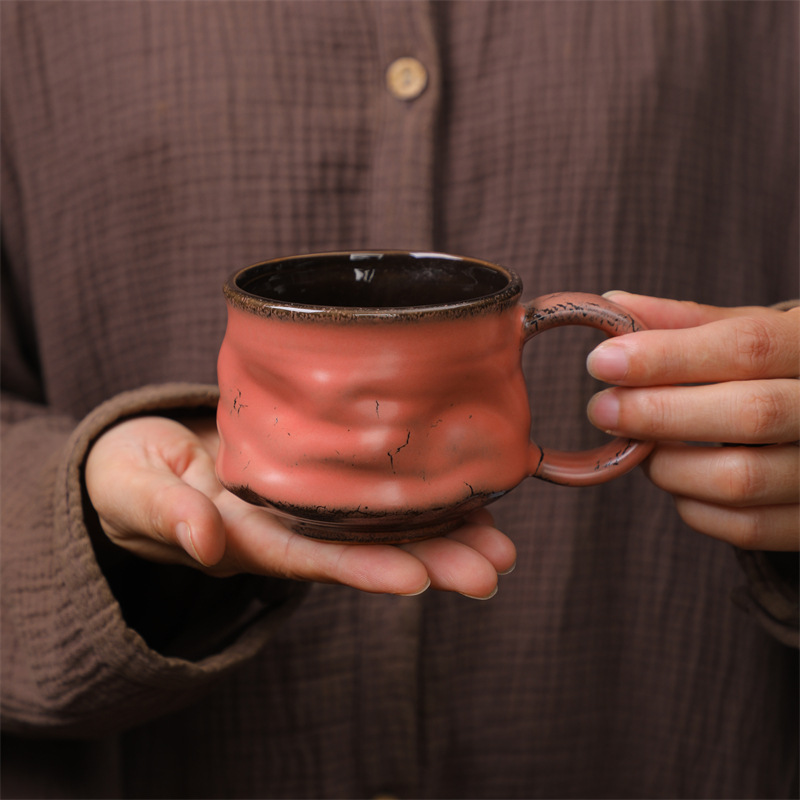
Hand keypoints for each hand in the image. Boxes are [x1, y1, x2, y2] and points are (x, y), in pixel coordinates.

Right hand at [85, 416, 515, 597]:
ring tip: (500, 546)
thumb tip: (203, 541)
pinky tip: (471, 496)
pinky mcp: (315, 479)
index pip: (309, 558)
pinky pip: (373, 492)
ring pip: (379, 526)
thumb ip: (164, 513)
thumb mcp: (132, 490)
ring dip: (443, 536)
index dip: (362, 569)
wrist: (147, 458)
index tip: (418, 578)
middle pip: (362, 552)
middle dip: (429, 562)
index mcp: (243, 538)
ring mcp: (305, 506)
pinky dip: (423, 496)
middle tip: (492, 570)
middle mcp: (287, 529)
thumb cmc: (133, 474)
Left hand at [586, 293, 798, 550]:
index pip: (746, 347)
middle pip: (750, 415)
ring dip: (669, 466)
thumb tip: (613, 306)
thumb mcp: (746, 330)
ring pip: (742, 480)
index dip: (667, 357)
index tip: (602, 361)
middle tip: (602, 409)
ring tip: (638, 445)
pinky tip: (673, 478)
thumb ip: (684, 322)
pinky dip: (692, 506)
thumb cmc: (776, 367)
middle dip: (659, 414)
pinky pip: (745, 528)